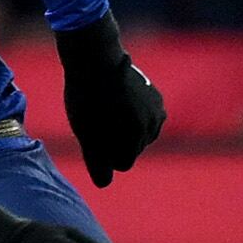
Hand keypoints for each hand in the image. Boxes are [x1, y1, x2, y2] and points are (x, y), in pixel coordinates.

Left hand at [54, 14, 166, 186]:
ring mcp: (157, 112)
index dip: (104, 153)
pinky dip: (133, 114)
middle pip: (133, 149)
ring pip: (140, 134)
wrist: (96, 59)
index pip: (122, 163)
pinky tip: (119, 101)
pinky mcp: (157, 98)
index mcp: (135, 139)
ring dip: (125, 127)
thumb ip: (97, 162)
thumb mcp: (85, 134)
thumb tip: (104, 184)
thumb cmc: (86, 100)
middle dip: (116, 140)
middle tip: (98, 118)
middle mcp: (153, 127)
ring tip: (107, 109)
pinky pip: (145, 117)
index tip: (92, 135)